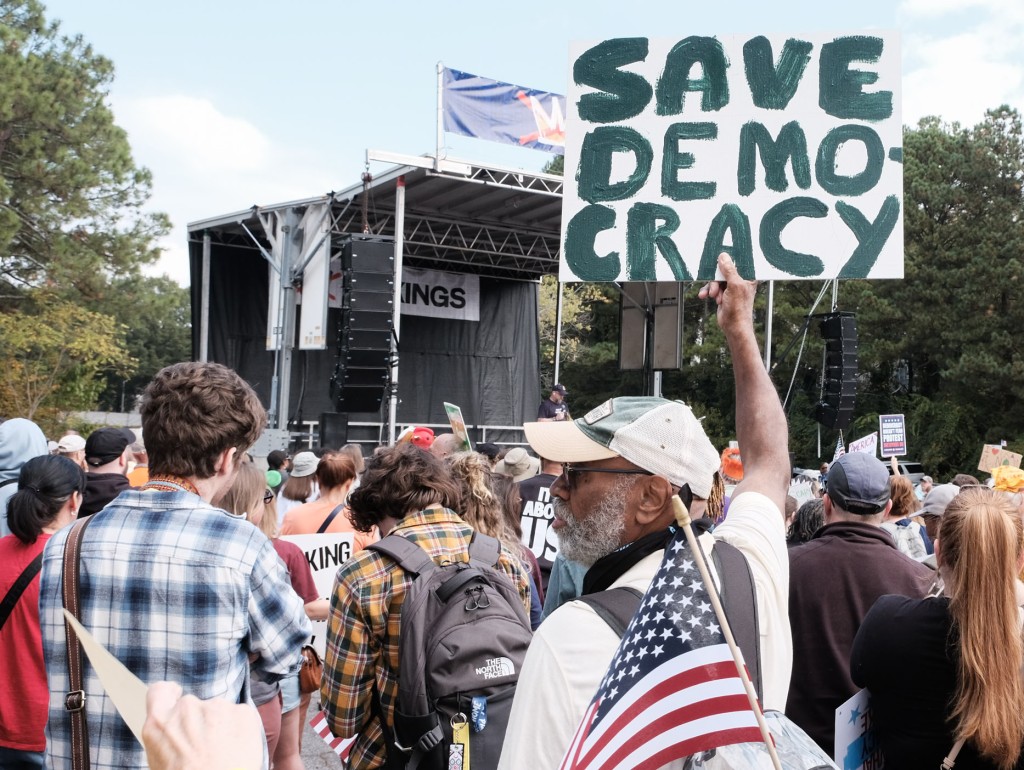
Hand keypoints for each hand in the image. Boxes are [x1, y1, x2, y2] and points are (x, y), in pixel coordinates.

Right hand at [142, 681, 263, 769]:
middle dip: (200, 722)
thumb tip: (174, 733)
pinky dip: (241, 730)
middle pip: (193, 707)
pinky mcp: (242, 712)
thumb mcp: (160, 762)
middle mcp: (186, 708)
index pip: (160, 691)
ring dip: (221, 727)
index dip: (170, 694)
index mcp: (159, 724)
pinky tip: (237, 751)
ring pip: (219, 712)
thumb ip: (166, 737)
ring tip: (222, 754)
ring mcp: (216, 707)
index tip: (176, 697)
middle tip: (206, 748)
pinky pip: (240, 717)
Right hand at [697, 252, 757, 336]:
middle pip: (723, 271)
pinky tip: (705, 296)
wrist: (733, 326)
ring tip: (713, 296)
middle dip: (716, 280)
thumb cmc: (739, 308)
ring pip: (716, 280)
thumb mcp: (734, 285)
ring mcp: (731, 287)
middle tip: (715, 287)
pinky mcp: (723, 294)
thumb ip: (729, 270)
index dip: (728, 260)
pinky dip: (708, 292)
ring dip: (712, 287)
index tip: (718, 258)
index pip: (738, 263)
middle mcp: (740, 281)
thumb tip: (724, 257)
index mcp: (748, 277)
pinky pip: (712, 288)